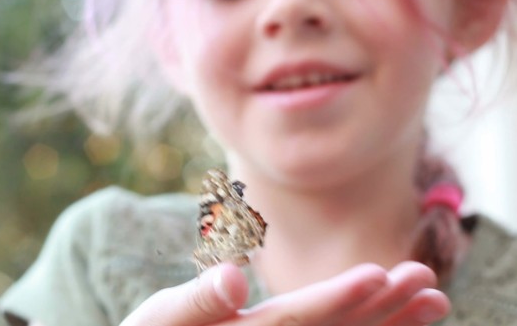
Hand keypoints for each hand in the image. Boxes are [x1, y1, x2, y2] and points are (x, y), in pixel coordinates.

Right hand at [120, 261, 449, 325]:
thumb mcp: (163, 319)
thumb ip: (198, 301)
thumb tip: (233, 280)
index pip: (298, 319)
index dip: (338, 298)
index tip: (381, 275)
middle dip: (383, 309)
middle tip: (429, 281)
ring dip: (391, 323)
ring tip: (434, 301)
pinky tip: (400, 321)